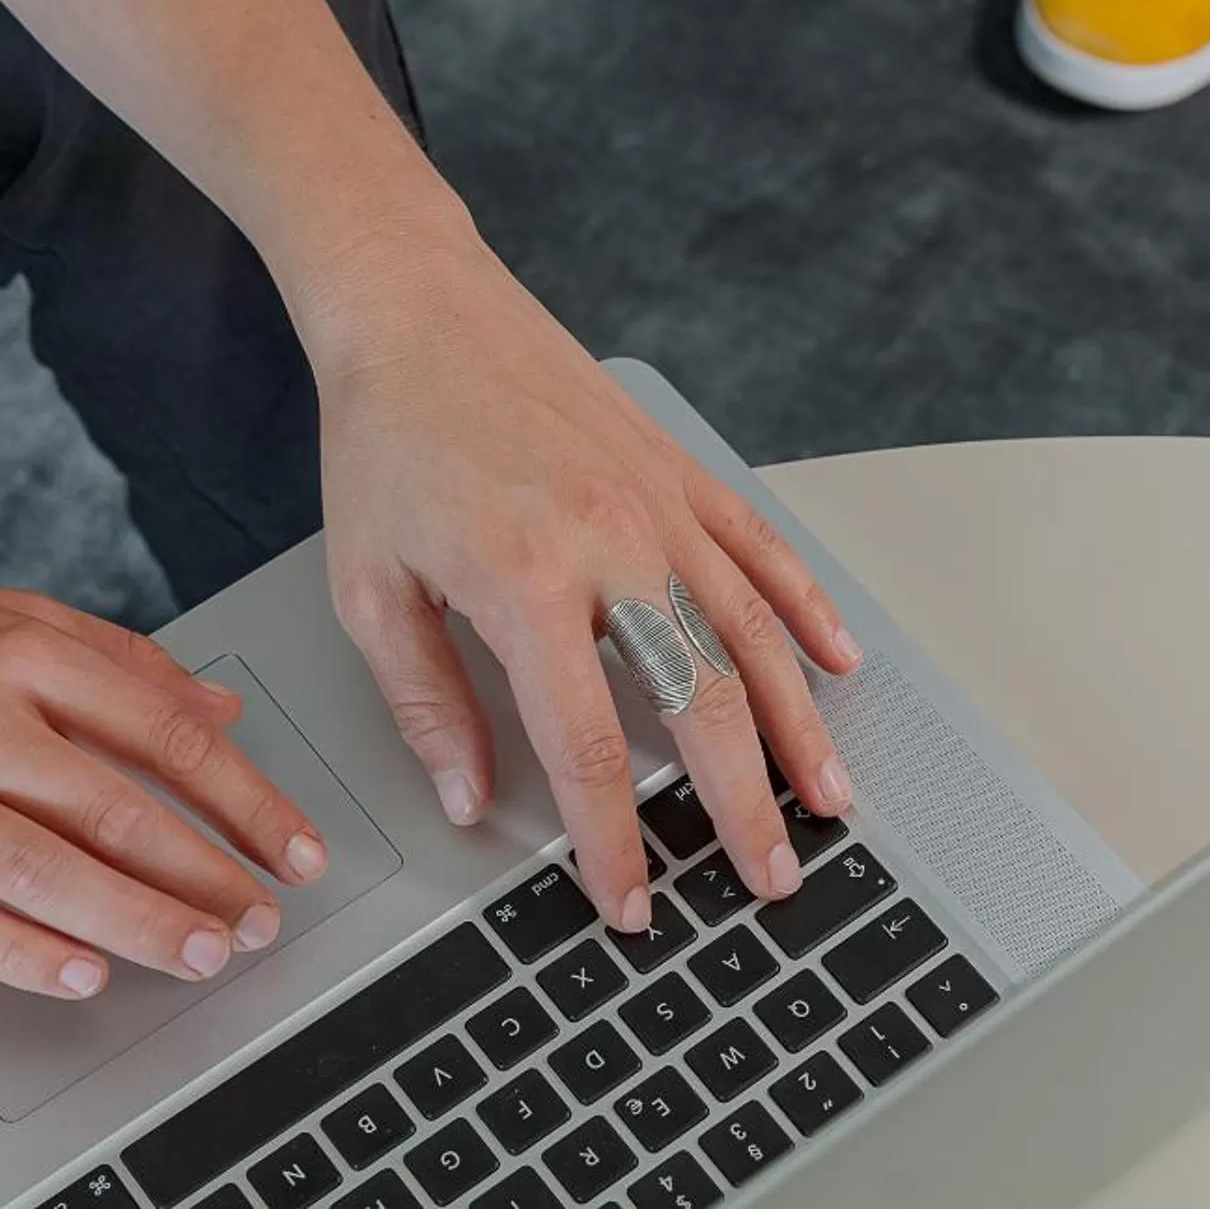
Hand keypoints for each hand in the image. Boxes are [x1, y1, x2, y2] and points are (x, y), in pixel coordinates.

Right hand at [0, 568, 326, 997]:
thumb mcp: (1, 617)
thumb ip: (119, 661)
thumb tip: (220, 713)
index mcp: (21, 652)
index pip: (165, 734)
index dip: (244, 800)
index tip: (294, 847)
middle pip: (116, 810)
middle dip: (205, 875)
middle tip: (257, 919)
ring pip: (44, 870)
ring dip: (137, 921)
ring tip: (198, 952)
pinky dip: (26, 952)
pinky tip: (83, 973)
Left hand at [297, 233, 863, 932]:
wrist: (418, 307)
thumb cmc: (386, 439)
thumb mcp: (370, 586)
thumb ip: (426, 702)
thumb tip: (471, 800)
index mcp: (527, 584)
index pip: (588, 745)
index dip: (614, 837)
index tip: (630, 900)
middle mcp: (613, 545)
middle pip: (702, 701)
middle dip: (743, 805)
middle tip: (773, 877)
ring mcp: (661, 504)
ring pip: (754, 633)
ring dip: (798, 726)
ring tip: (830, 798)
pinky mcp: (680, 469)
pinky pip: (762, 550)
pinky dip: (807, 609)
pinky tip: (838, 663)